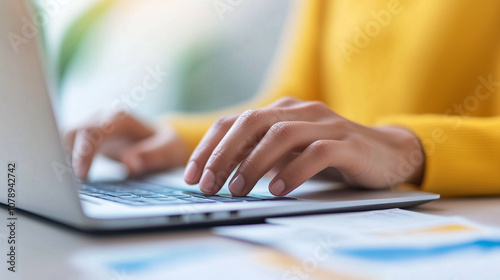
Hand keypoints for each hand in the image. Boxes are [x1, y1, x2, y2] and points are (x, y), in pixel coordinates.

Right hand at [64, 112, 187, 178]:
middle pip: (73, 132)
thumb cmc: (167, 145)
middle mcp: (102, 118)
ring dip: (63, 158)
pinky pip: (69, 147)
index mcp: (120, 119)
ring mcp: (93, 127)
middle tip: (70, 185)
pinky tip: (71, 180)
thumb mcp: (169, 150)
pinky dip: (67, 161)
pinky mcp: (88, 139)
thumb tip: (131, 163)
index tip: (81, 176)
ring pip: (66, 138)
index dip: (84, 153)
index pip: (93, 131)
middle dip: (67, 156)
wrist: (164, 142)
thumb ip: (152, 155)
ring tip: (67, 184)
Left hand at [184, 97, 424, 195]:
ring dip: (254, 163)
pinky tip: (278, 189)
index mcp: (282, 111)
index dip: (210, 147)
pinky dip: (293, 171)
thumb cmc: (332, 155)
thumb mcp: (291, 152)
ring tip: (238, 189)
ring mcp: (326, 125)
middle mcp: (301, 111)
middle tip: (209, 184)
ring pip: (282, 134)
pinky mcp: (348, 144)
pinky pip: (317, 153)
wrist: (389, 152)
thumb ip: (262, 154)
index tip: (193, 175)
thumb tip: (221, 175)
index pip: (235, 121)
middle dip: (224, 154)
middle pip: (252, 122)